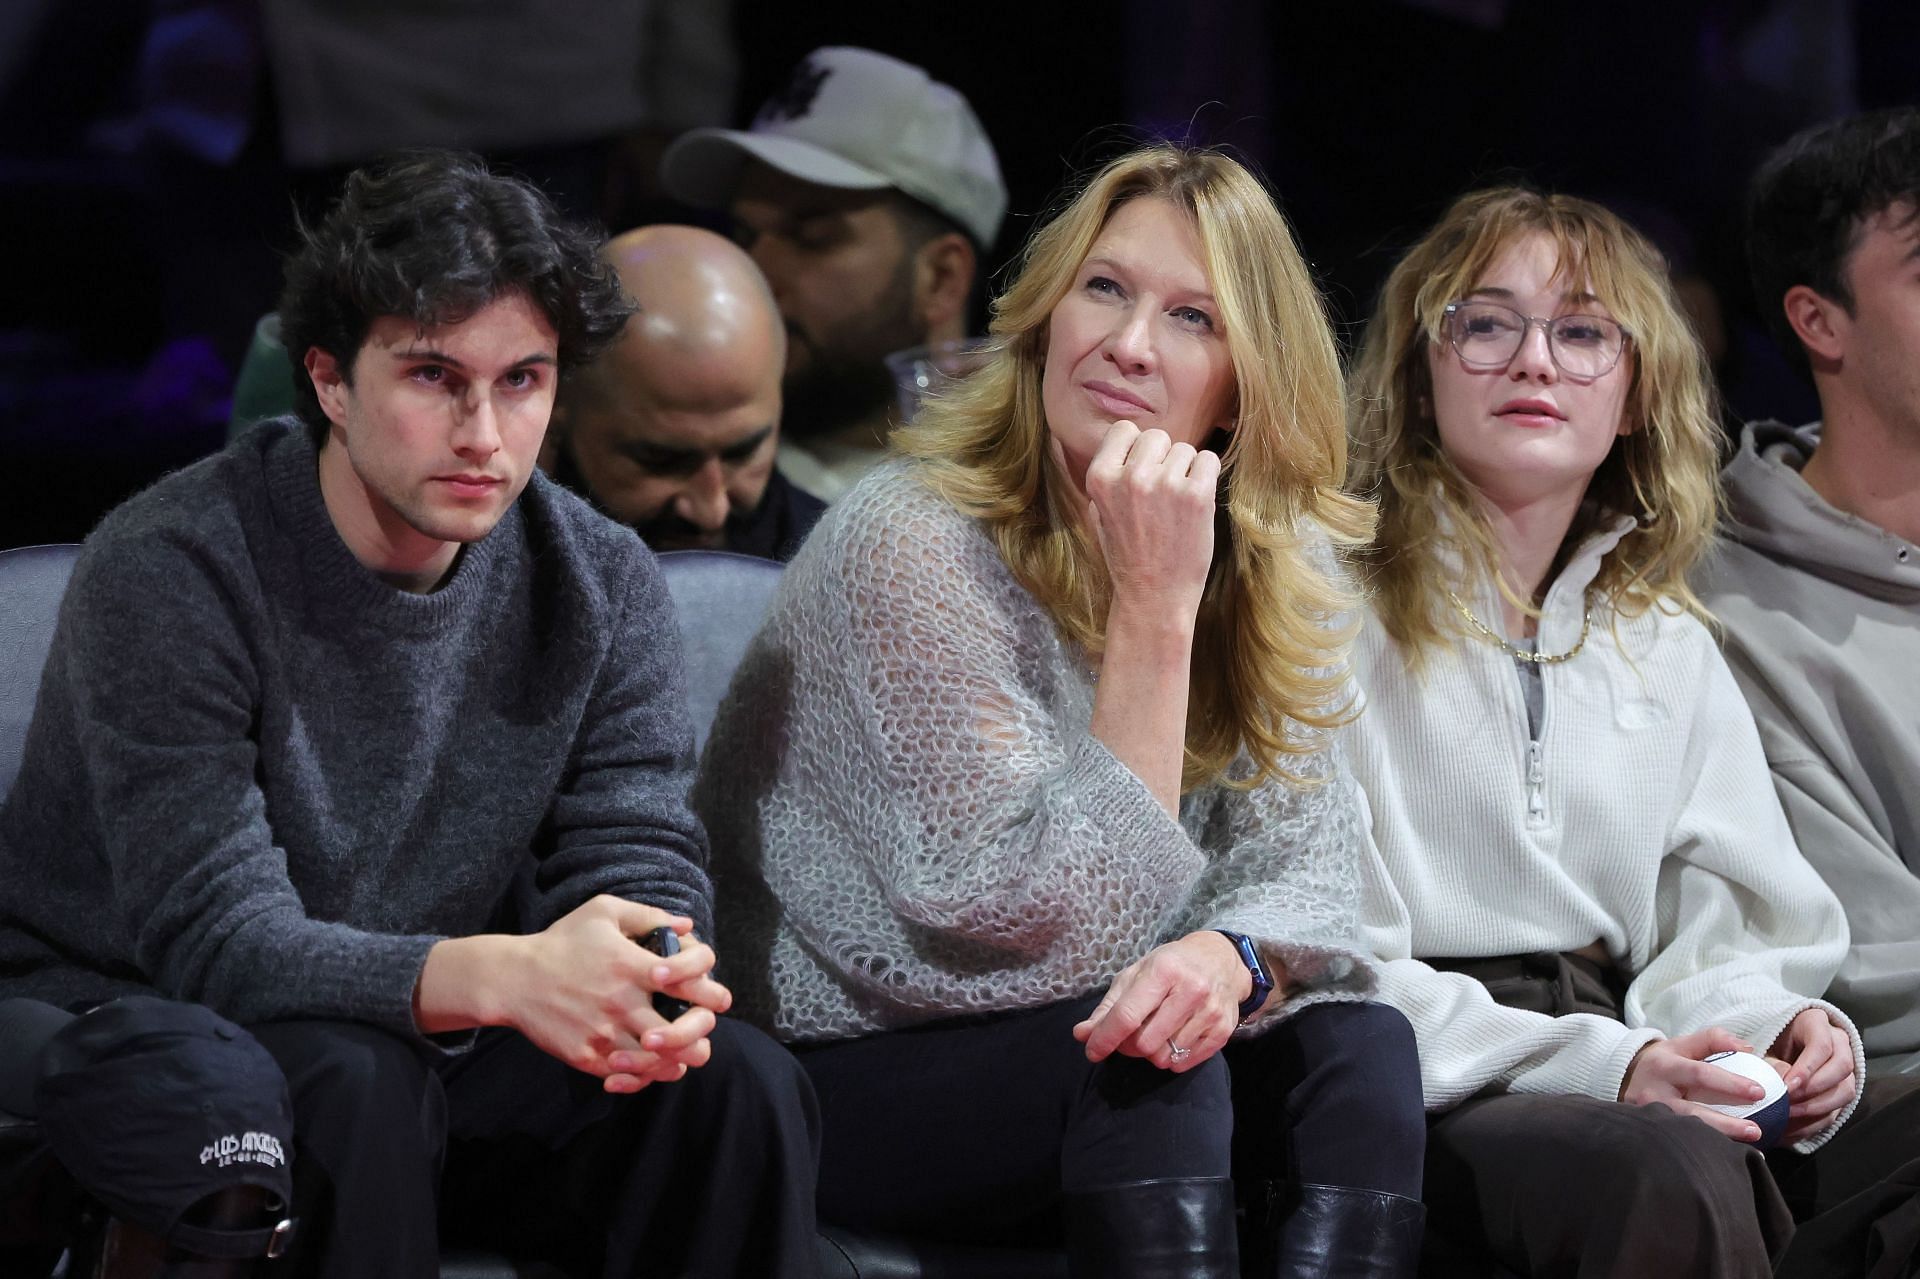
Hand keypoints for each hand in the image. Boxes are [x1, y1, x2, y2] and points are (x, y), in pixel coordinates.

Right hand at [501, 895, 728, 1092]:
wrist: (513, 979)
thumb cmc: (561, 941)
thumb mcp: (603, 911)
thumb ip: (648, 916)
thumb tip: (686, 926)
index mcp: (631, 966)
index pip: (689, 983)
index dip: (712, 991)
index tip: (717, 995)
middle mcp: (622, 1003)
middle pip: (682, 1033)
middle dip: (702, 1032)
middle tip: (705, 1027)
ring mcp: (604, 1033)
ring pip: (659, 1062)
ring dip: (678, 1057)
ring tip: (683, 1050)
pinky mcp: (588, 1056)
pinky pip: (629, 1076)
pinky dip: (646, 1074)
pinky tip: (650, 1063)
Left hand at [1071, 931, 1250, 1071]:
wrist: (1221, 960)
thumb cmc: (1171, 966)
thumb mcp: (1136, 975)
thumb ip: (1108, 1007)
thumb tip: (1082, 1035)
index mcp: (1164, 971)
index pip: (1128, 1016)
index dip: (1105, 1038)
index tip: (1092, 1051)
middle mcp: (1191, 991)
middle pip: (1145, 1043)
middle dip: (1129, 1046)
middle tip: (1130, 1035)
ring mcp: (1210, 1012)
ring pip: (1164, 1056)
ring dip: (1151, 1052)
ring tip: (1154, 1032)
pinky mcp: (1223, 1031)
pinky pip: (1184, 1063)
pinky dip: (1170, 1058)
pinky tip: (1172, 1038)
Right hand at [1079, 422, 1219, 617]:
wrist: (1153, 596)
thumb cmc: (1127, 556)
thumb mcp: (1098, 513)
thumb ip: (1109, 476)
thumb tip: (1128, 442)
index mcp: (1100, 478)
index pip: (1124, 430)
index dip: (1135, 449)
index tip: (1141, 473)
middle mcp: (1131, 477)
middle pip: (1157, 436)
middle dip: (1162, 459)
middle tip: (1162, 493)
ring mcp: (1165, 485)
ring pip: (1184, 449)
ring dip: (1185, 471)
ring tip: (1176, 505)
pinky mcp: (1197, 496)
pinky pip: (1208, 460)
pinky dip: (1206, 476)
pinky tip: (1195, 503)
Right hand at [1619, 1027, 1771, 1141]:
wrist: (1623, 1080)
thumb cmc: (1664, 1063)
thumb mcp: (1681, 1045)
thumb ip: (1713, 1040)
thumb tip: (1747, 1048)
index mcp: (1663, 1066)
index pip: (1700, 1074)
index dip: (1731, 1083)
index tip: (1760, 1092)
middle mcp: (1653, 1094)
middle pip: (1692, 1111)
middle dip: (1726, 1123)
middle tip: (1756, 1130)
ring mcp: (1650, 1117)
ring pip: (1686, 1133)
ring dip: (1719, 1141)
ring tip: (1749, 1147)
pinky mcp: (1650, 1135)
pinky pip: (1682, 1144)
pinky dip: (1706, 1150)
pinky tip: (1728, 1157)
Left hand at [1770, 1008, 1855, 1143]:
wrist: (1772, 1045)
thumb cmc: (1765, 1041)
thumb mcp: (1763, 1043)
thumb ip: (1770, 1061)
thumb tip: (1779, 1084)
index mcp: (1816, 1023)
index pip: (1822, 1045)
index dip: (1807, 1068)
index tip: (1787, 1086)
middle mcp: (1838, 1043)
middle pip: (1841, 1067)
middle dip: (1815, 1089)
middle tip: (1789, 1103)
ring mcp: (1844, 1067)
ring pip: (1845, 1090)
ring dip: (1817, 1108)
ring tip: (1789, 1117)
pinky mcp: (1840, 1090)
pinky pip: (1837, 1109)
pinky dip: (1815, 1123)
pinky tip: (1792, 1131)